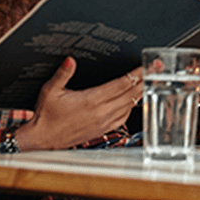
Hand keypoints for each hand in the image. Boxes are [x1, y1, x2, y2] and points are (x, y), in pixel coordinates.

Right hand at [15, 58, 142, 150]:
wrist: (43, 139)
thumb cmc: (46, 115)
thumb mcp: (50, 91)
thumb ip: (62, 74)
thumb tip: (70, 60)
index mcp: (91, 100)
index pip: (121, 85)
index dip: (137, 74)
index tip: (147, 65)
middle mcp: (101, 112)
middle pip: (131, 94)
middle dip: (145, 79)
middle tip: (157, 68)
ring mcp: (103, 122)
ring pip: (130, 106)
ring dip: (140, 93)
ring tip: (149, 81)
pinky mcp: (102, 129)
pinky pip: (124, 117)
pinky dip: (132, 107)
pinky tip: (134, 101)